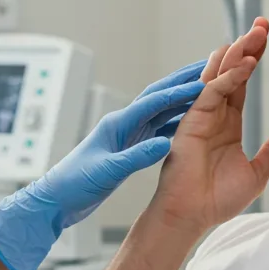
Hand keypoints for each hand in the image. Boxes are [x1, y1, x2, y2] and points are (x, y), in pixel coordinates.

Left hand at [0, 60, 207, 269]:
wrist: (56, 201)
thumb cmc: (74, 184)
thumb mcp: (107, 172)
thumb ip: (136, 158)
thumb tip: (166, 144)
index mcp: (117, 124)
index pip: (154, 101)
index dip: (180, 91)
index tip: (206, 83)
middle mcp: (123, 124)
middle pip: (159, 97)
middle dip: (185, 82)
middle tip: (212, 68)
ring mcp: (126, 135)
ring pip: (161, 112)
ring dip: (184, 101)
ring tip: (210, 91)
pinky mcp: (128, 149)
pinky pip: (158, 129)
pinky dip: (177, 124)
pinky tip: (192, 125)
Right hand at [151, 17, 268, 232]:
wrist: (193, 216)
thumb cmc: (217, 199)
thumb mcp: (258, 172)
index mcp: (228, 123)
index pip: (242, 82)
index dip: (254, 59)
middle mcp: (213, 114)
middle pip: (231, 71)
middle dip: (246, 46)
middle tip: (262, 24)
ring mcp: (201, 116)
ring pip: (218, 75)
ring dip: (236, 54)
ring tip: (254, 33)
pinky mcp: (192, 122)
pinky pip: (211, 92)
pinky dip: (228, 77)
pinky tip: (245, 65)